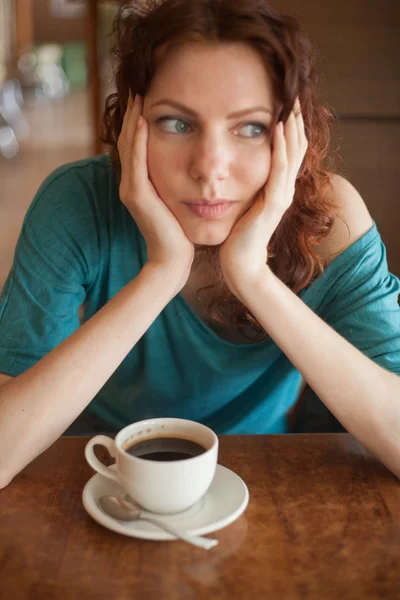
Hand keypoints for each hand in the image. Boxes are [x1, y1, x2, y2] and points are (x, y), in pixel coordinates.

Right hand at [118, 94, 193, 289]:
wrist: (173, 259)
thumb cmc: (180, 231)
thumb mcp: (177, 200)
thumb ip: (175, 181)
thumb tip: (190, 163)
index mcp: (139, 183)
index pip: (137, 144)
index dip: (140, 120)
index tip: (150, 96)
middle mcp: (130, 183)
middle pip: (129, 140)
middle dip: (134, 113)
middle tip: (141, 85)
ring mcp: (130, 189)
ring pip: (129, 146)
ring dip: (134, 119)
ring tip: (140, 95)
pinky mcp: (136, 196)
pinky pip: (136, 161)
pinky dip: (139, 140)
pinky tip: (144, 121)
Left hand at [219, 99, 307, 297]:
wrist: (239, 264)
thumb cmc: (237, 236)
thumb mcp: (243, 203)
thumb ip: (246, 186)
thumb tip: (234, 169)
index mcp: (277, 188)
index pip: (289, 150)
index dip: (290, 126)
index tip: (285, 101)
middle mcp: (284, 189)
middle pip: (297, 147)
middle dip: (296, 120)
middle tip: (295, 93)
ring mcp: (282, 196)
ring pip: (294, 154)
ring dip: (293, 126)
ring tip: (291, 102)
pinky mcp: (274, 204)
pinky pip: (280, 170)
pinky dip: (281, 148)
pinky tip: (278, 128)